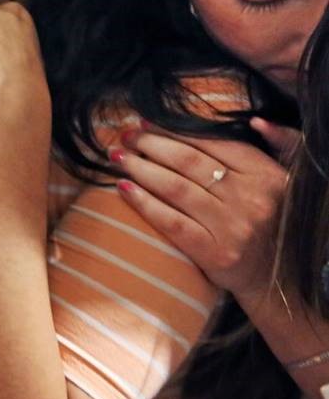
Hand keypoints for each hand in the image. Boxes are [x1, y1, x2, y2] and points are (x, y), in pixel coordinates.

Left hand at [112, 119, 297, 297]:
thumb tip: (256, 121)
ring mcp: (233, 227)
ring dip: (140, 168)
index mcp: (266, 175)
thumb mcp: (282, 181)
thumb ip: (273, 147)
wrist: (275, 277)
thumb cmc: (270, 222)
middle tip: (125, 135)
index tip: (145, 122)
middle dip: (150, 144)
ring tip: (118, 157)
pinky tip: (124, 188)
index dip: (173, 129)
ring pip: (176, 187)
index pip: (212, 143)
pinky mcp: (214, 253)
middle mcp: (251, 198)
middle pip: (189, 162)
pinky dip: (144, 202)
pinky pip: (171, 221)